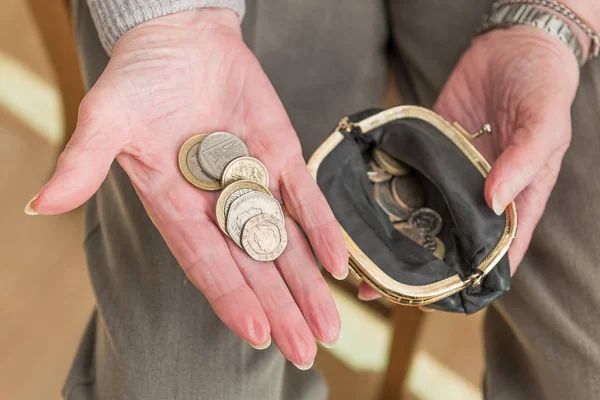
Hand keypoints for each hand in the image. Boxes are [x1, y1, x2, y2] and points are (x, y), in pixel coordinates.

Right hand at [26, 9, 346, 367]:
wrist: (181, 38)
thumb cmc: (139, 77)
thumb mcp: (106, 118)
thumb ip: (84, 163)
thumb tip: (41, 202)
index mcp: (175, 206)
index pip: (206, 262)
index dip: (232, 298)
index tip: (259, 334)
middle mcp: (217, 204)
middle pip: (253, 265)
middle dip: (280, 308)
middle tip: (305, 350)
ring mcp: (253, 181)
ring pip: (285, 242)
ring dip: (307, 284)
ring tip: (327, 326)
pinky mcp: (280, 154)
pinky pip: (305, 197)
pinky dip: (322, 229)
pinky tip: (338, 265)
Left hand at [358, 25, 578, 300]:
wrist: (512, 46)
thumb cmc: (541, 87)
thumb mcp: (543, 123)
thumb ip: (523, 161)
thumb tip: (493, 200)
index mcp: (515, 199)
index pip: (496, 252)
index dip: (470, 280)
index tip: (436, 300)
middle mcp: (478, 194)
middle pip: (449, 241)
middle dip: (419, 265)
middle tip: (381, 286)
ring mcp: (449, 175)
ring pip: (422, 213)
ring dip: (395, 235)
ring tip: (361, 259)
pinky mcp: (427, 151)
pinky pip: (406, 176)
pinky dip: (387, 194)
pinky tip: (362, 209)